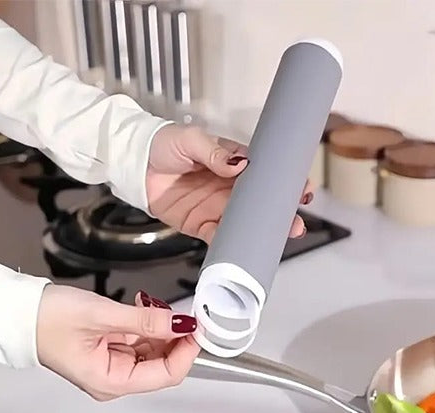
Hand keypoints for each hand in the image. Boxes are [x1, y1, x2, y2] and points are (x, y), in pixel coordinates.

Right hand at [35, 284, 198, 399]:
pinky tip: (144, 309)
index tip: (197, 330)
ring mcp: (114, 366)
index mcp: (112, 382)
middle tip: (182, 314)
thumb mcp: (102, 316)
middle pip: (163, 363)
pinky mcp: (111, 352)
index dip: (186, 352)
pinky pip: (140, 342)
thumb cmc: (44, 319)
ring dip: (160, 328)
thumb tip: (180, 324)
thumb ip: (145, 321)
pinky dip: (147, 326)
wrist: (16, 312)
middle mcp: (115, 380)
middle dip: (174, 338)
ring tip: (155, 307)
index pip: (167, 375)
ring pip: (154, 351)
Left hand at [146, 124, 311, 244]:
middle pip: (263, 205)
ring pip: (249, 224)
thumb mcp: (190, 139)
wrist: (133, 164)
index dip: (285, 184)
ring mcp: (218, 208)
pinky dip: (235, 246)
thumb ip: (213, 152)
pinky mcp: (203, 225)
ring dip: (266, 233)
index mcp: (232, 164)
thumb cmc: (161, 144)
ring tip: (282, 237)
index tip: (301, 190)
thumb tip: (238, 164)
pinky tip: (247, 250)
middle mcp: (230, 189)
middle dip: (283, 214)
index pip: (265, 175)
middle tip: (296, 222)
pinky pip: (223, 239)